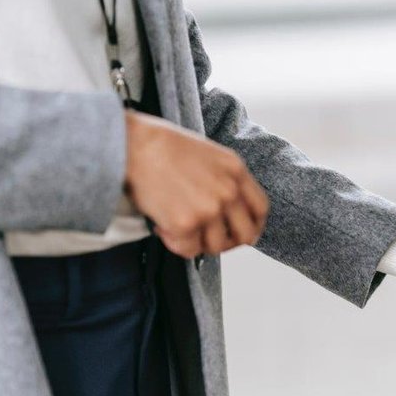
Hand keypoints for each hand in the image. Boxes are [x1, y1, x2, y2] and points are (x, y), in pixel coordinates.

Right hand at [124, 110, 268, 257]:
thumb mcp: (210, 155)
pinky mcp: (186, 224)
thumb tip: (226, 212)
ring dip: (196, 242)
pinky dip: (173, 243)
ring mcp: (209, 209)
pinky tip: (161, 225)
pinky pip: (188, 250)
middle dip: (229, 243)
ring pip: (215, 246)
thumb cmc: (163, 146)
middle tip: (208, 240)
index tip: (238, 233)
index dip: (253, 226)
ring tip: (176, 225)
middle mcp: (229, 192)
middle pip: (246, 235)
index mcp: (236, 171)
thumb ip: (225, 181)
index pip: (260, 210)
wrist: (135, 145)